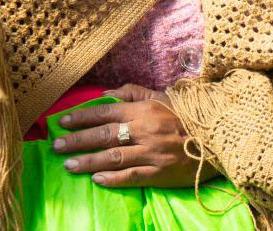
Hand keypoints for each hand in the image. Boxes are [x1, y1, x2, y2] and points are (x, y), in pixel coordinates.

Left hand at [54, 83, 218, 187]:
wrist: (216, 138)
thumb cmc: (186, 116)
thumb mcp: (163, 97)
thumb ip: (133, 92)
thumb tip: (105, 94)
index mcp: (145, 110)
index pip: (107, 112)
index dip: (83, 117)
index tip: (63, 122)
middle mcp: (145, 130)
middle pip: (104, 135)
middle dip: (77, 140)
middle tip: (56, 146)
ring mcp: (152, 152)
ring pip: (113, 157)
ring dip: (88, 161)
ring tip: (69, 164)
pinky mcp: (159, 172)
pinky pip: (131, 176)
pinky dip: (112, 178)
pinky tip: (96, 179)